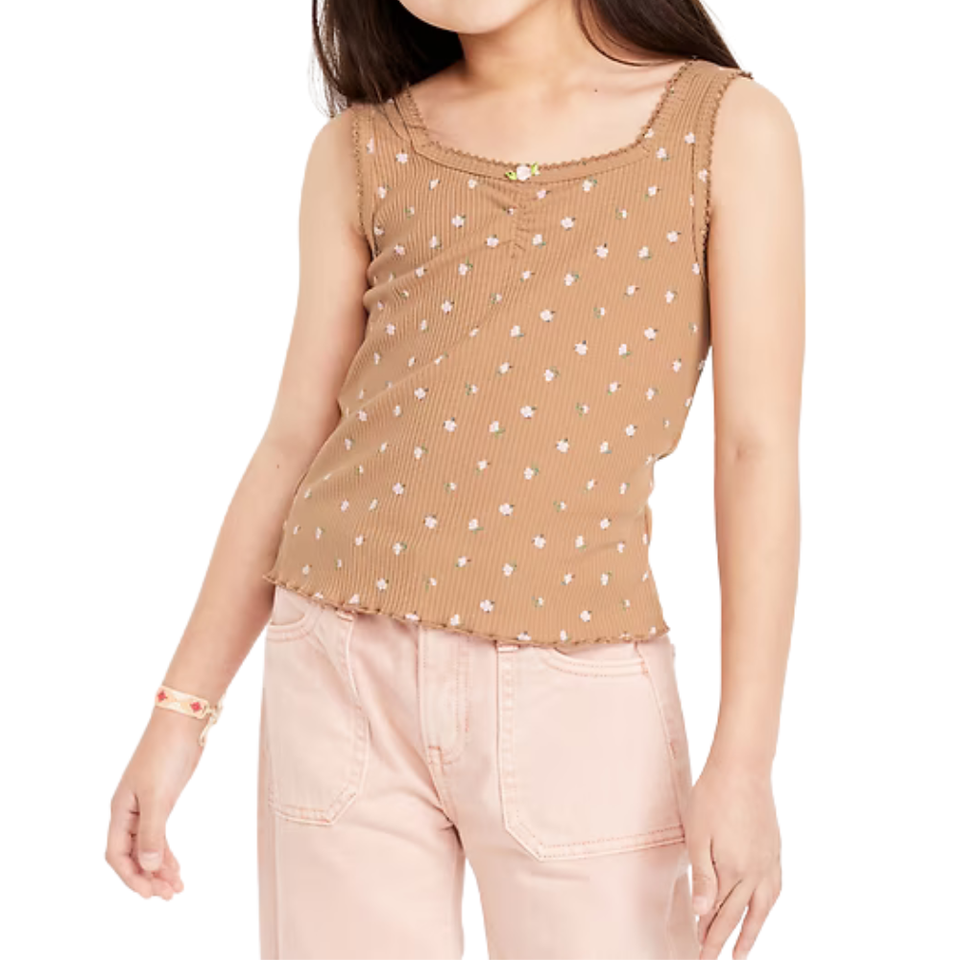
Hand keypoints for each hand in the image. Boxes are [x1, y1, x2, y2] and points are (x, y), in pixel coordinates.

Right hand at [105, 708, 204, 897]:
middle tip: (170, 895)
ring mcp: (145, 805)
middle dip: (148, 877)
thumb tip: (149, 866)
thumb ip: (153, 832)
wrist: (183, 722)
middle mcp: (129, 811)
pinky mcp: (163, 799)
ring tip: (177, 887)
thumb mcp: (158, 795)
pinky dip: (168, 852)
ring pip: (148, 846)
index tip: (151, 894)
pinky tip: (177, 866)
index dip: (131, 877)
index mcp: (120, 810)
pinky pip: (160, 834)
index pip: (117, 854)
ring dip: (160, 868)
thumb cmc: (166, 753)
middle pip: (133, 855)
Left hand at [684, 756, 781, 958]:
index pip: (720, 915)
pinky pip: (774, 889)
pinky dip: (766, 906)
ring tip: (742, 950)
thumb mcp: (697, 835)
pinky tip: (761, 910)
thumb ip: (702, 877)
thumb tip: (701, 913)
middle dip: (725, 941)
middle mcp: (756, 871)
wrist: (743, 767)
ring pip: (762, 908)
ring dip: (752, 931)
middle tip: (712, 959)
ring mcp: (769, 861)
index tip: (700, 955)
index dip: (709, 937)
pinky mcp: (775, 849)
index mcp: (734, 870)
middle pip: (740, 916)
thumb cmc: (712, 796)